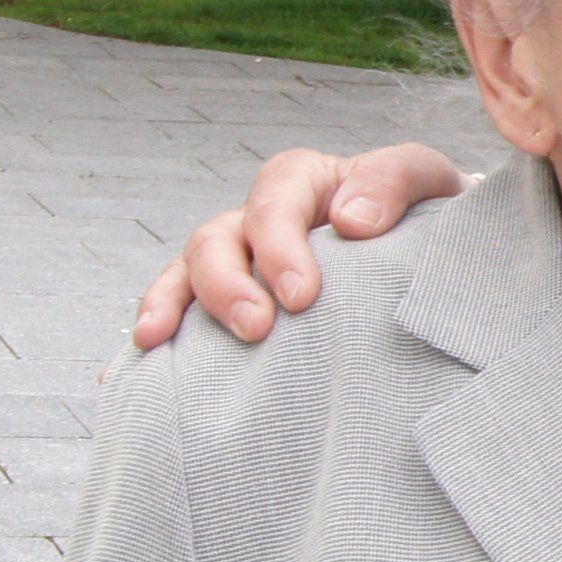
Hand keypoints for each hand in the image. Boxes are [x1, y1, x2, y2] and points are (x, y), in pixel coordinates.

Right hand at [128, 144, 466, 350]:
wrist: (437, 263)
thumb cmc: (430, 222)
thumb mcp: (428, 185)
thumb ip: (395, 183)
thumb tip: (351, 221)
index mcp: (306, 184)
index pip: (276, 198)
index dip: (279, 245)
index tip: (302, 297)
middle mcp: (261, 225)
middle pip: (216, 239)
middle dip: (225, 284)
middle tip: (256, 329)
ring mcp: (239, 269)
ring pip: (184, 275)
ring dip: (170, 305)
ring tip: (157, 341)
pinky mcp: (229, 315)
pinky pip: (178, 322)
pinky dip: (151, 343)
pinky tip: (125, 379)